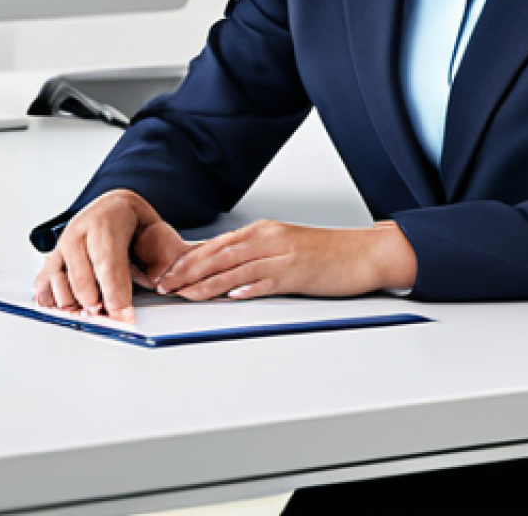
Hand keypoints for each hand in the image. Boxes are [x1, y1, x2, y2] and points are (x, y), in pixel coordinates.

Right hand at [33, 189, 189, 322]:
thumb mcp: (153, 232)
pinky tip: (65, 307)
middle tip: (108, 317)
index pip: (109, 264)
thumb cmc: (132, 224)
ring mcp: (63, 243)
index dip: (116, 294)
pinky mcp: (52, 255)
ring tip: (91, 311)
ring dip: (74, 304)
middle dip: (95, 305)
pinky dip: (51, 299)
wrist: (113, 207)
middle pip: (82, 279)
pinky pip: (44, 281)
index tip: (124, 315)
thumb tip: (164, 285)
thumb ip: (159, 258)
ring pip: (59, 281)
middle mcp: (80, 231)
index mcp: (108, 222)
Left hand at [153, 219, 416, 300]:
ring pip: (236, 267)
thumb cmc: (326, 253)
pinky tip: (230, 296)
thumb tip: (223, 273)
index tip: (166, 272)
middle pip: (219, 254)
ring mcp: (283, 255)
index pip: (216, 244)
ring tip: (184, 294)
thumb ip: (255, 256)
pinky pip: (266, 281)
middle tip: (164, 284)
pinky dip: (246, 288)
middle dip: (188, 270)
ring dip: (206, 282)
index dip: (188, 259)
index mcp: (264, 231)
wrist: (363, 252)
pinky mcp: (298, 273)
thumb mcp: (285, 246)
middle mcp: (269, 239)